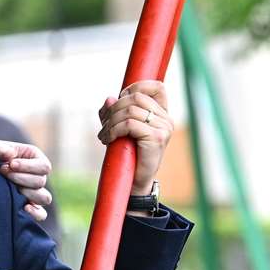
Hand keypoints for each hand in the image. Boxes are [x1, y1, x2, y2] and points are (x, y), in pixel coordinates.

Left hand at [0, 137, 51, 221]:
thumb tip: (9, 155)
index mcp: (35, 158)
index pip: (44, 166)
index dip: (28, 167)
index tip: (10, 164)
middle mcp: (37, 175)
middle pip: (40, 182)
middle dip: (20, 178)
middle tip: (2, 172)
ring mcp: (33, 192)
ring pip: (44, 197)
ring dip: (28, 194)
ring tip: (12, 190)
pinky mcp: (27, 205)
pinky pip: (40, 214)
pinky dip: (35, 213)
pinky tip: (24, 208)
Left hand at [96, 80, 173, 194]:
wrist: (135, 182)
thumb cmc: (127, 154)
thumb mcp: (119, 129)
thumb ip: (114, 112)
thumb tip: (110, 98)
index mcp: (162, 113)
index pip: (156, 86)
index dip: (136, 87)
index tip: (120, 99)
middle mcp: (166, 119)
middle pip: (136, 97)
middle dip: (114, 109)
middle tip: (104, 125)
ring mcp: (164, 128)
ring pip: (130, 110)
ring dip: (110, 122)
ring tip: (103, 135)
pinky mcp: (157, 138)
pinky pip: (129, 124)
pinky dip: (113, 130)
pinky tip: (107, 139)